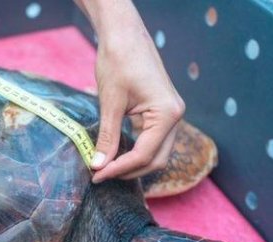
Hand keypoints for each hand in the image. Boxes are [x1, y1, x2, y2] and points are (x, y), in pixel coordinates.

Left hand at [76, 0, 184, 182]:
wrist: (124, 34)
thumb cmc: (118, 61)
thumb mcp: (110, 103)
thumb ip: (107, 137)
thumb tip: (98, 166)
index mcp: (167, 113)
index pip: (144, 154)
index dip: (119, 169)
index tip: (97, 175)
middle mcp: (175, 115)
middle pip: (156, 159)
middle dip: (129, 171)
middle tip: (100, 175)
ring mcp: (171, 114)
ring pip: (157, 152)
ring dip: (133, 164)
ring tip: (107, 167)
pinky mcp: (162, 111)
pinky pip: (153, 139)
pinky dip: (136, 150)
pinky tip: (116, 153)